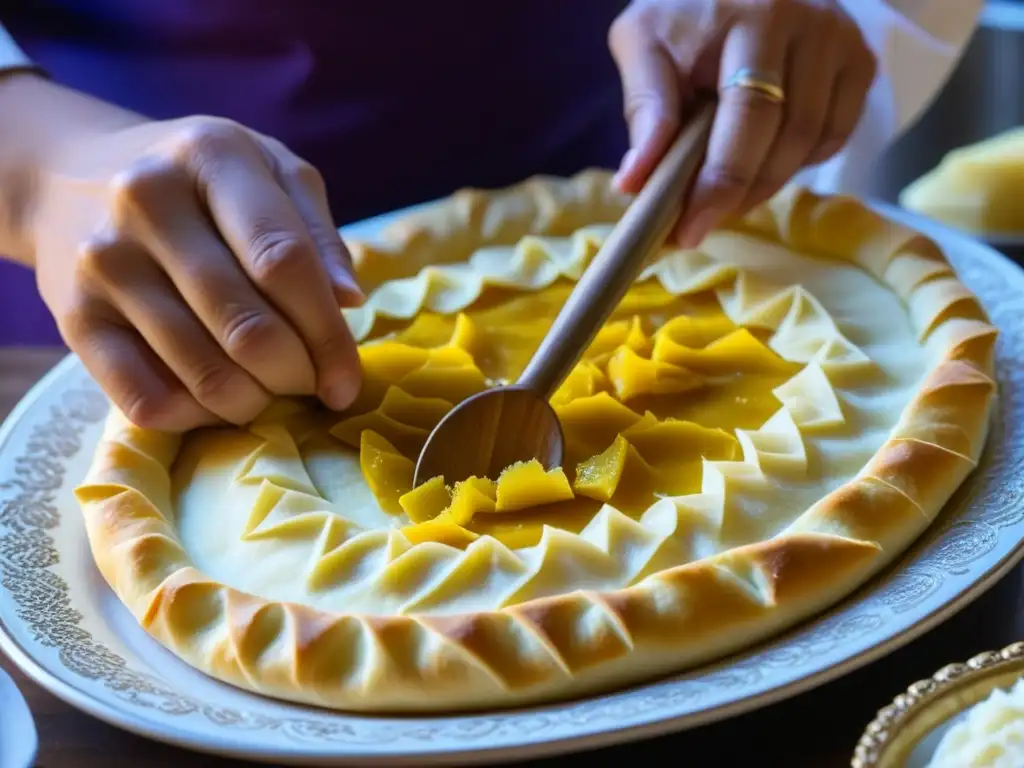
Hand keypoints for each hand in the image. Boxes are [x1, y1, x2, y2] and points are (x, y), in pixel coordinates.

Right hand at [30, 115, 363, 431]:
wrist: (70, 177)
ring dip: (252, 403)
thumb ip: (317, 234)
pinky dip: (196, 418)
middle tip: (310, 386)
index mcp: (211, 155)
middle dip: (296, 376)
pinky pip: (147, 400)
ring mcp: (103, 261)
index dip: (328, 335)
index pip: (284, 262)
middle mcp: (148, 202)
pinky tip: (215, 400)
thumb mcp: (271, 172)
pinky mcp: (74, 317)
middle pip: (248, 329)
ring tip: (268, 391)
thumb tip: (350, 301)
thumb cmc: (198, 181)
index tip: (347, 381)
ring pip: (202, 374)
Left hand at [609, 0, 876, 246]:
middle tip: (700, 224)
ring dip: (766, 184)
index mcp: (749, 15)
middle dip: (740, 193)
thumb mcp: (645, 43)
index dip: (720, 182)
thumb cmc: (683, 15)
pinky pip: (834, 136)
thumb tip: (636, 182)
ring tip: (724, 194)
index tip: (687, 230)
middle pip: (787, 136)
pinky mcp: (859, 60)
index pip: (747, 115)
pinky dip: (798, 163)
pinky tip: (762, 158)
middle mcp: (806, 21)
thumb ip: (645, 107)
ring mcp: (840, 40)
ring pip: (813, 142)